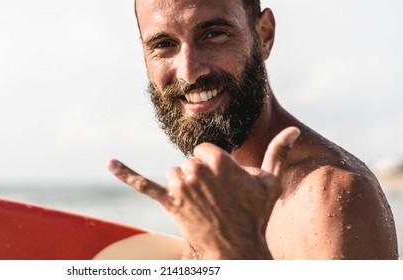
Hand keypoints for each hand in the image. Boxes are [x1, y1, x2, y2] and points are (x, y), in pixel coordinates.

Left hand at [107, 127, 299, 258]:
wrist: (237, 247)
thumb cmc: (255, 215)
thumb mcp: (269, 182)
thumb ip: (278, 152)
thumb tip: (293, 130)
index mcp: (219, 161)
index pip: (205, 151)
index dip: (215, 167)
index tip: (224, 184)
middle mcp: (197, 170)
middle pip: (189, 162)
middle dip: (200, 178)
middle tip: (215, 199)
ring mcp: (181, 186)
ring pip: (174, 174)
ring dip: (184, 186)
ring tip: (201, 205)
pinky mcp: (169, 202)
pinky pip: (143, 184)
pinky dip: (125, 173)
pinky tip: (109, 163)